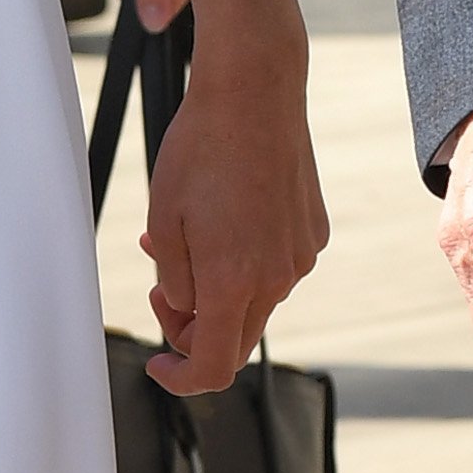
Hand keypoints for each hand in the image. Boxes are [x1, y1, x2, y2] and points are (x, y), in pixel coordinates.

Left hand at [138, 0, 327, 393]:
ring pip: (255, 303)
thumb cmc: (200, 150)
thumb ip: (174, 284)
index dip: (180, 379)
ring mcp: (300, 256)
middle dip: (194, 332)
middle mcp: (278, 278)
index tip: (158, 366)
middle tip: (162, 289)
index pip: (213, 368)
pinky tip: (223, 221)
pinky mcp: (313, 232)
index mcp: (235, 282)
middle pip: (236, 342)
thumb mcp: (163, 222)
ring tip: (185, 239)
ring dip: (218, 291)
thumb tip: (187, 310)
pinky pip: (275, 269)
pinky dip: (245, 264)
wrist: (254, 93)